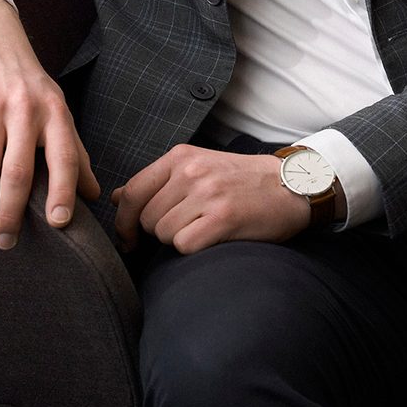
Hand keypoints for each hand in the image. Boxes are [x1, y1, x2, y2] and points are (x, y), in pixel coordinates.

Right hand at [0, 0, 100, 249]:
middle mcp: (24, 109)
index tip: (59, 223)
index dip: (63, 193)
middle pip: (17, 173)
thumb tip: (91, 193)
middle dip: (11, 215)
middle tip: (6, 240)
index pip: (64, 158)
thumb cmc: (26, 81)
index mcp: (54, 111)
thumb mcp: (57, 108)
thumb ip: (74, 150)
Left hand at [111, 144, 311, 254]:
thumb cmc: (242, 181)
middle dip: (156, 232)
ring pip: (163, 234)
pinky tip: (211, 239)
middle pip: (145, 218)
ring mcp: (207, 194)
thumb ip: (157, 182)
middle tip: (183, 230)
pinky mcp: (223, 219)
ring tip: (203, 229)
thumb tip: (114, 198)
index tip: (128, 238)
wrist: (292, 186)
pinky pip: (184, 245)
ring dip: (177, 240)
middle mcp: (191, 172)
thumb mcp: (198, 167)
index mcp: (180, 156)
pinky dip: (192, 249)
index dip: (124, 221)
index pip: (131, 191)